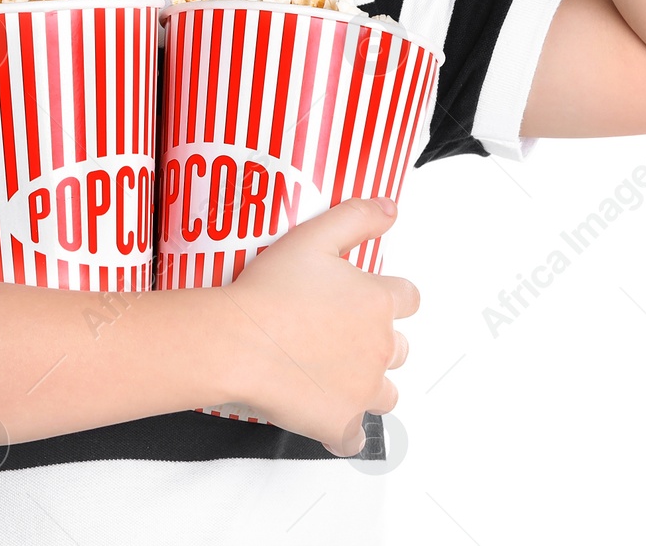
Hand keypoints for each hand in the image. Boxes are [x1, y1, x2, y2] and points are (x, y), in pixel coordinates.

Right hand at [222, 197, 418, 454]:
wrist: (236, 343)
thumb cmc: (268, 293)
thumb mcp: (313, 236)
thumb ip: (357, 217)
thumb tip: (390, 208)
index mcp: (377, 302)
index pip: (408, 299)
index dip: (388, 298)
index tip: (367, 302)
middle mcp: (380, 347)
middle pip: (399, 348)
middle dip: (376, 343)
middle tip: (337, 337)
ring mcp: (363, 390)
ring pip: (386, 393)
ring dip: (367, 386)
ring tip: (332, 376)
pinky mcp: (342, 423)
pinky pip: (356, 436)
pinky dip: (344, 429)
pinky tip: (324, 415)